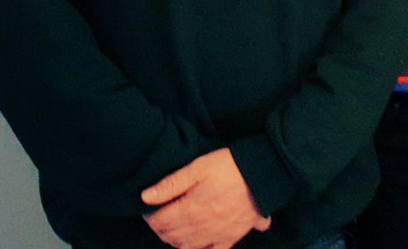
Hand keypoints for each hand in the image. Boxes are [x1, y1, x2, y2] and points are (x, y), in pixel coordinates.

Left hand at [141, 148, 270, 248]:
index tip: (148, 207)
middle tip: (159, 215)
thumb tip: (145, 197)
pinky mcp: (231, 237)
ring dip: (175, 240)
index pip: (159, 221)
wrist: (262, 173)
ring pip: (186, 248)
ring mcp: (216, 235)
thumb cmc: (230, 166)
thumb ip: (171, 183)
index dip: (149, 215)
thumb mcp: (199, 167)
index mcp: (190, 210)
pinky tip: (199, 244)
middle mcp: (200, 228)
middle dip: (160, 228)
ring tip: (175, 227)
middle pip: (170, 236)